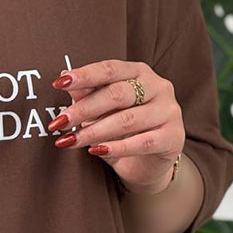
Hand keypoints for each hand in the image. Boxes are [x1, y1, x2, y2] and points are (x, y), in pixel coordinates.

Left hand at [46, 59, 184, 193]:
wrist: (148, 163)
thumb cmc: (122, 130)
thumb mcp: (102, 110)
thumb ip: (87, 94)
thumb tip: (63, 77)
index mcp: (139, 72)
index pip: (110, 69)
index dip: (84, 75)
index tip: (59, 82)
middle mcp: (158, 86)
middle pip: (117, 94)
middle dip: (84, 109)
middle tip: (59, 122)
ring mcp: (169, 111)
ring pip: (127, 120)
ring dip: (94, 131)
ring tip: (70, 141)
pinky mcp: (173, 137)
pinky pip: (142, 142)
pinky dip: (116, 147)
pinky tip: (95, 151)